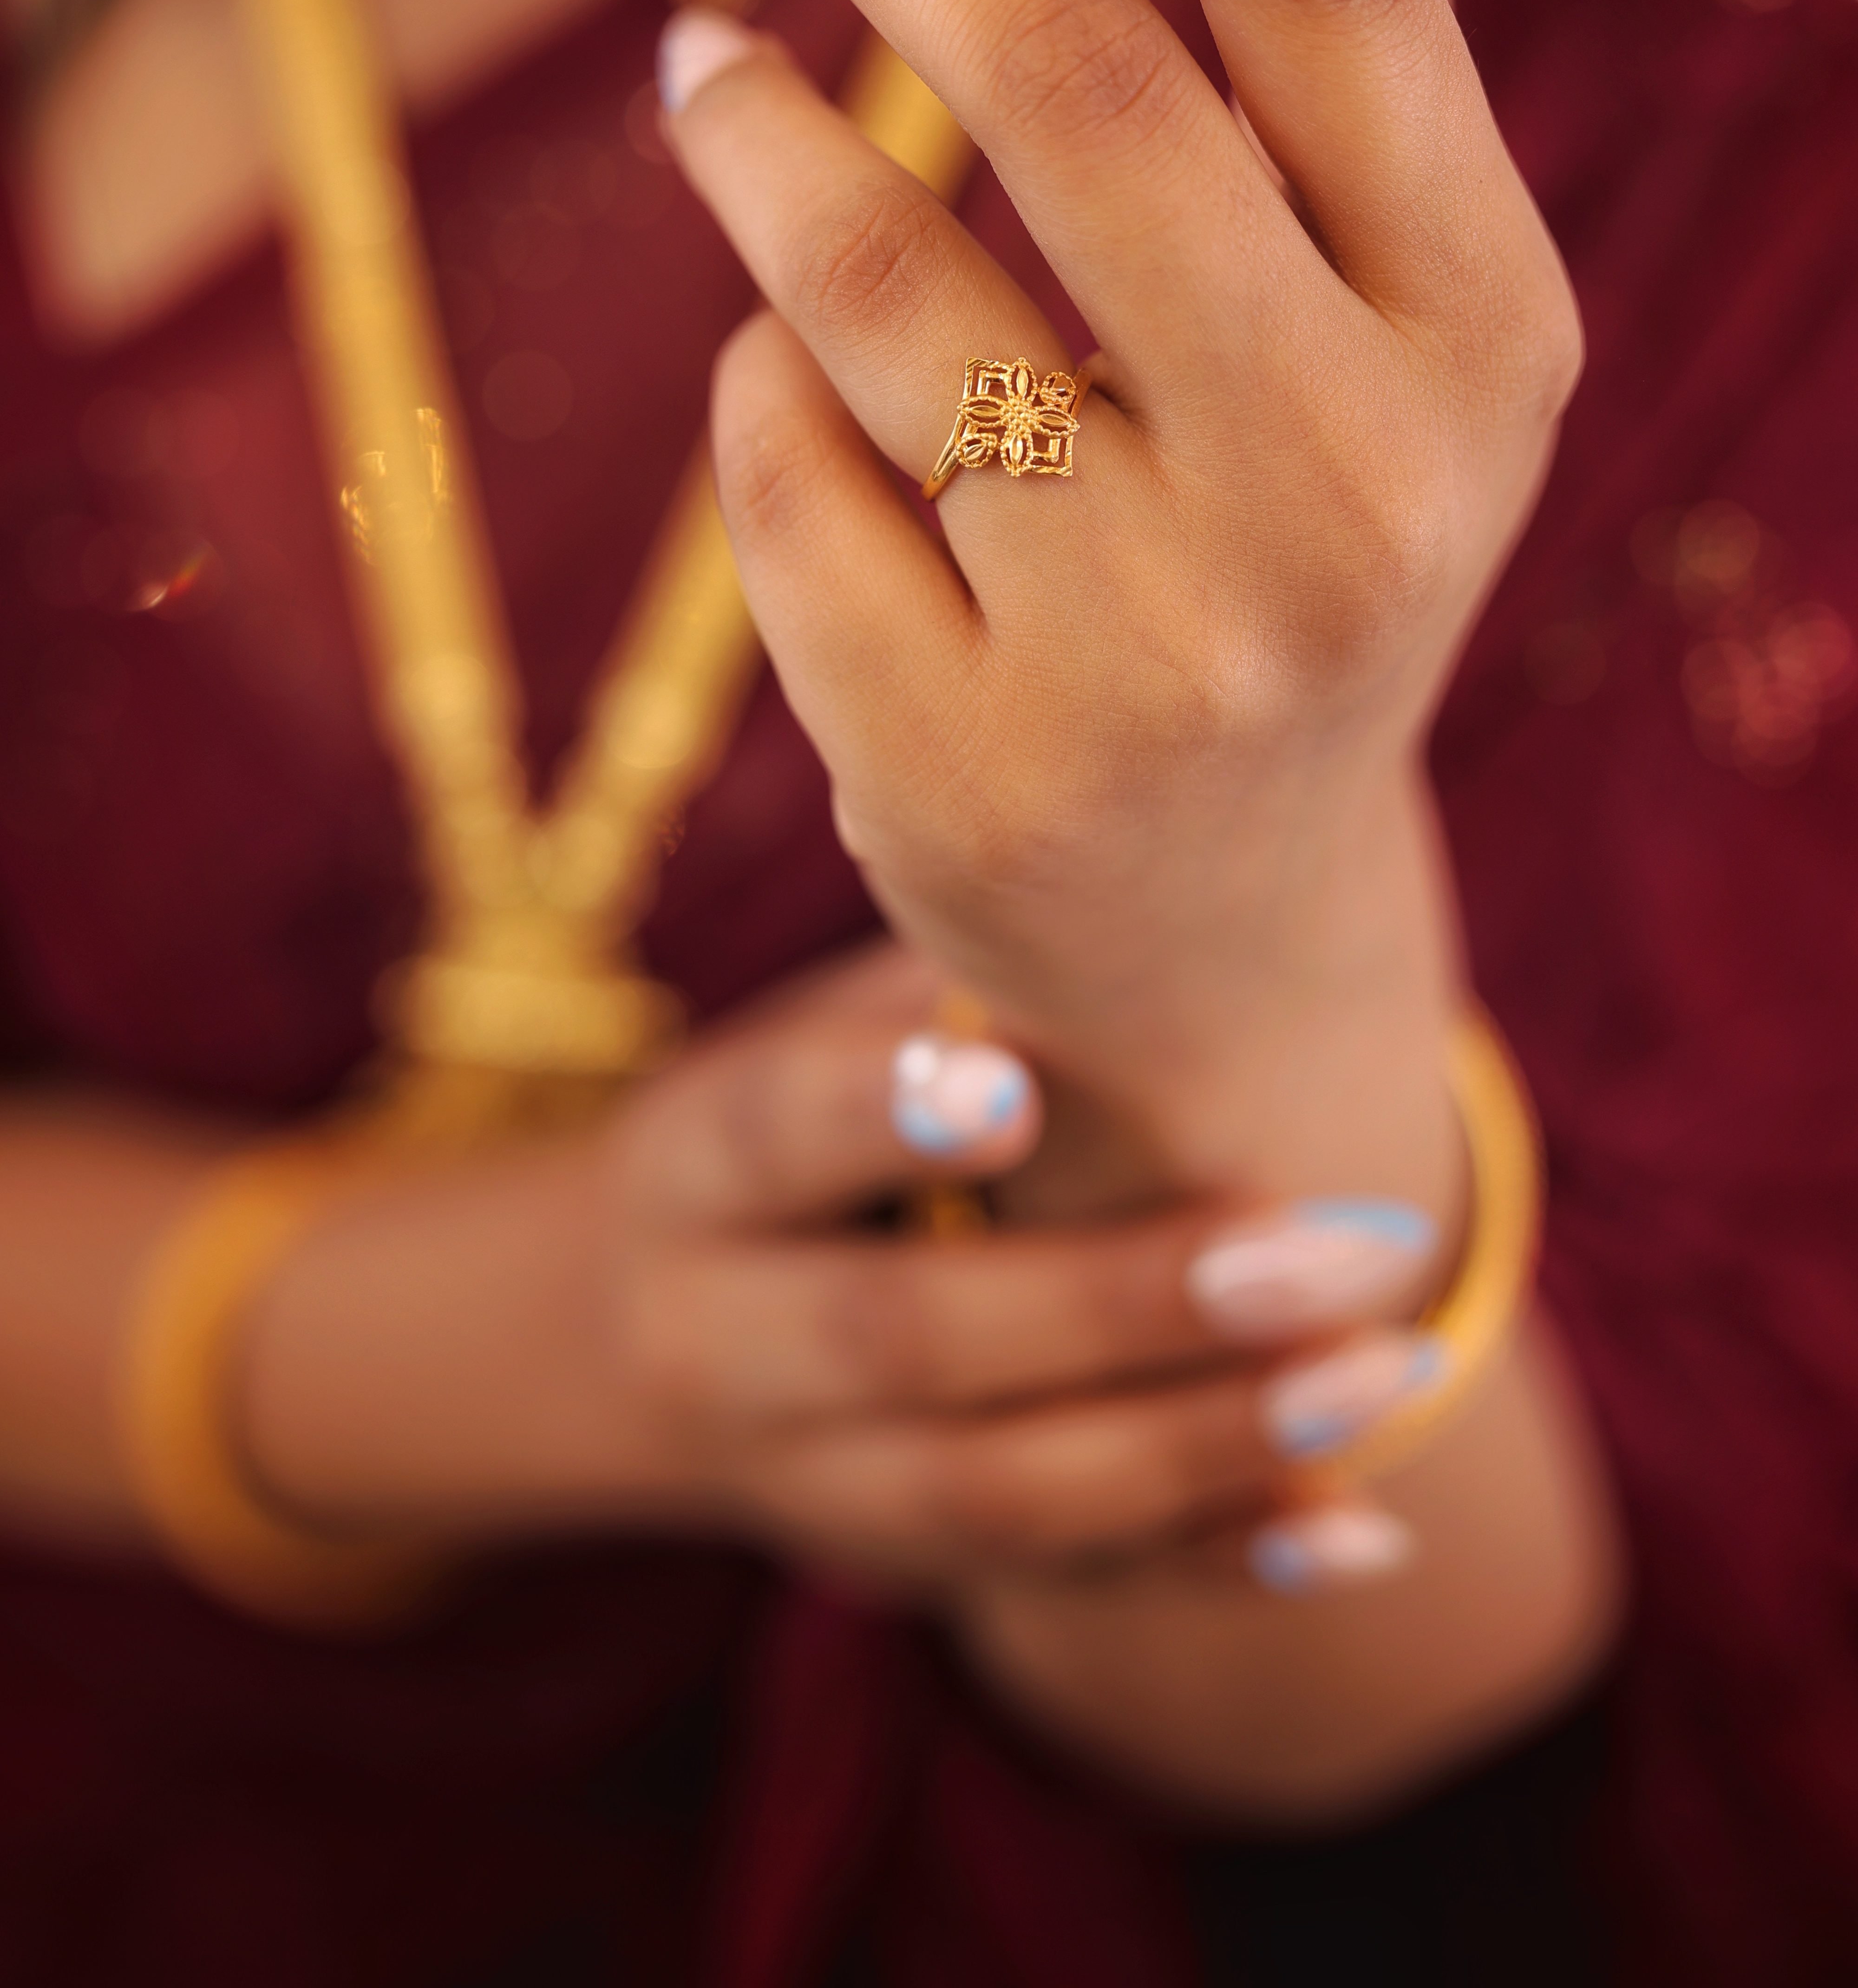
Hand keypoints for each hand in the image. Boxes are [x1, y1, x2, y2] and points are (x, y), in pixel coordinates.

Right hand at [241, 946, 1442, 1589]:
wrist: (646, 1338)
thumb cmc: (785, 1123)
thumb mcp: (803, 1038)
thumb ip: (933, 989)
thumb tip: (1116, 885)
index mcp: (695, 1171)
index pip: (774, 1139)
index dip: (884, 1118)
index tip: (1020, 1087)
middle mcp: (724, 1342)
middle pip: (909, 1337)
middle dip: (1123, 1302)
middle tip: (1322, 1248)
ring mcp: (813, 1482)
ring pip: (1002, 1495)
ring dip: (1207, 1441)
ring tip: (1379, 1370)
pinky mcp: (906, 1570)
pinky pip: (1071, 1583)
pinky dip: (1221, 1554)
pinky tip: (1360, 1533)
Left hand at [628, 0, 1579, 1187]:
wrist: (1227, 930)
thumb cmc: (1293, 548)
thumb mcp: (1380, 326)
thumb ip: (1334, 56)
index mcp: (1479, 343)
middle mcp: (1352, 493)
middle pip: (1085, 86)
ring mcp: (1160, 655)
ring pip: (876, 287)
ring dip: (755, 137)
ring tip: (707, 74)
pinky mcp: (970, 769)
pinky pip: (780, 477)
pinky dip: (758, 396)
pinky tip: (795, 400)